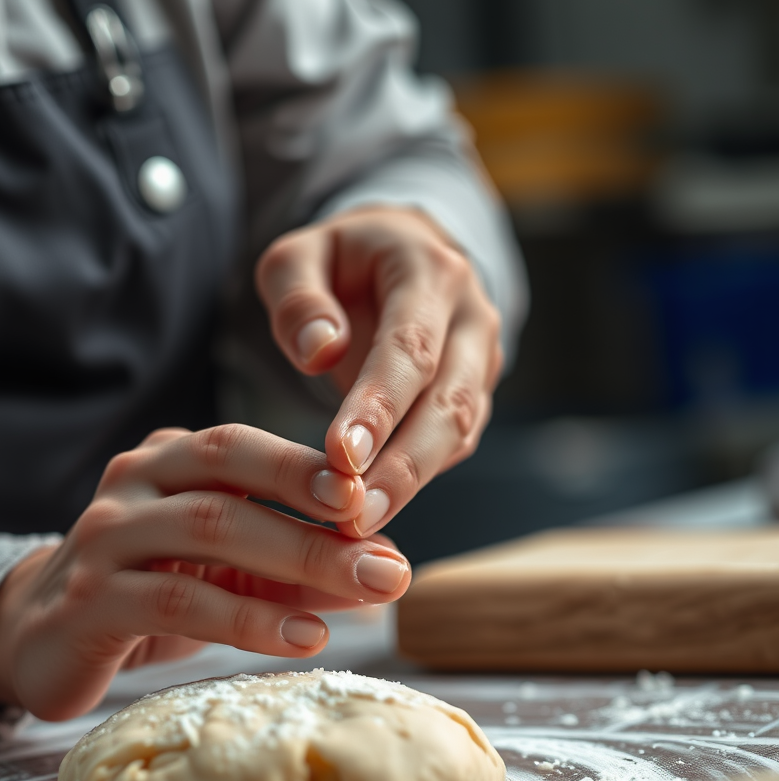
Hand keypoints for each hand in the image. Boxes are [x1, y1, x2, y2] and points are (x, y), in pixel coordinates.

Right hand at [0, 425, 410, 719]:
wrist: (42, 636)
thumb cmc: (148, 594)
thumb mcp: (227, 575)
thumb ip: (294, 568)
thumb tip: (384, 571)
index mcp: (167, 461)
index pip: (243, 446)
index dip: (309, 466)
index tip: (375, 497)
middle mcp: (133, 482)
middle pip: (231, 477)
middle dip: (314, 516)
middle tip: (385, 555)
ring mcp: (106, 536)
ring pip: (208, 530)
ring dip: (294, 561)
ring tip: (363, 594)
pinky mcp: (91, 599)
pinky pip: (178, 601)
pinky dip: (247, 619)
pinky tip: (302, 637)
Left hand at [256, 206, 502, 538]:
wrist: (401, 255)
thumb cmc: (341, 261)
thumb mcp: (301, 255)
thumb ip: (299, 296)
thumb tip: (320, 351)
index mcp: (430, 272)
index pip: (409, 348)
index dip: (379, 405)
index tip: (341, 456)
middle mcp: (471, 318)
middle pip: (448, 402)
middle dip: (401, 466)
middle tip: (354, 514)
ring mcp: (481, 361)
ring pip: (459, 433)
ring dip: (411, 484)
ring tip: (359, 526)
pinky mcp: (473, 397)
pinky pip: (453, 445)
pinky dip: (417, 481)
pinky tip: (375, 510)